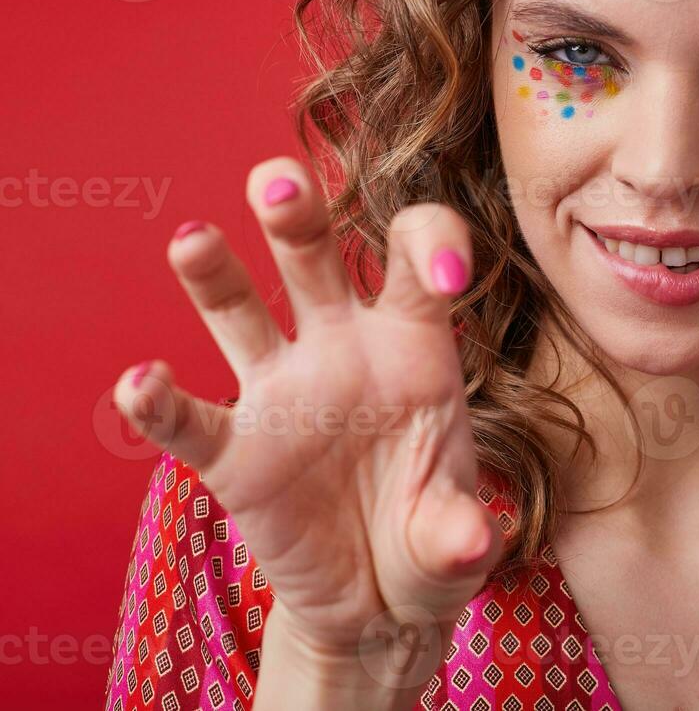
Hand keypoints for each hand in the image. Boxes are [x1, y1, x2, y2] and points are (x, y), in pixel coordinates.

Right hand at [112, 156, 500, 695]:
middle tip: (278, 183)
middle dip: (297, 216)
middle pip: (314, 258)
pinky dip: (159, 402)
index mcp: (414, 343)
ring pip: (239, 313)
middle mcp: (343, 348)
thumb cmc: (429, 538)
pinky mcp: (234, 452)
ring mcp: (283, 392)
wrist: (379, 599)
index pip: (418, 259)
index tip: (449, 280)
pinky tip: (144, 382)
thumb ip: (460, 532)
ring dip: (213, 273)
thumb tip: (469, 542)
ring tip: (191, 239)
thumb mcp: (457, 537)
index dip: (433, 248)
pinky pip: (187, 420)